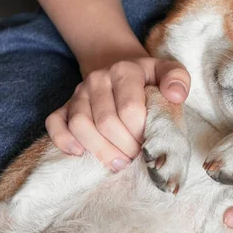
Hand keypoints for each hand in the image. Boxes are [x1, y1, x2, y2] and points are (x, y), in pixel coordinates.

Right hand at [46, 56, 189, 171]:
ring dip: (100, 150)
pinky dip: (64, 141)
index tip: (151, 143)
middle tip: (137, 157)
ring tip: (118, 162)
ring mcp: (79, 92)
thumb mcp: (168, 72)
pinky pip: (54, 124)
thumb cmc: (149, 79)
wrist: (121, 70)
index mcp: (125, 70)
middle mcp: (97, 79)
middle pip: (105, 122)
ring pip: (79, 125)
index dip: (141, 133)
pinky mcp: (64, 105)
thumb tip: (176, 95)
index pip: (129, 109)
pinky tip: (80, 154)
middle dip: (124, 147)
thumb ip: (178, 79)